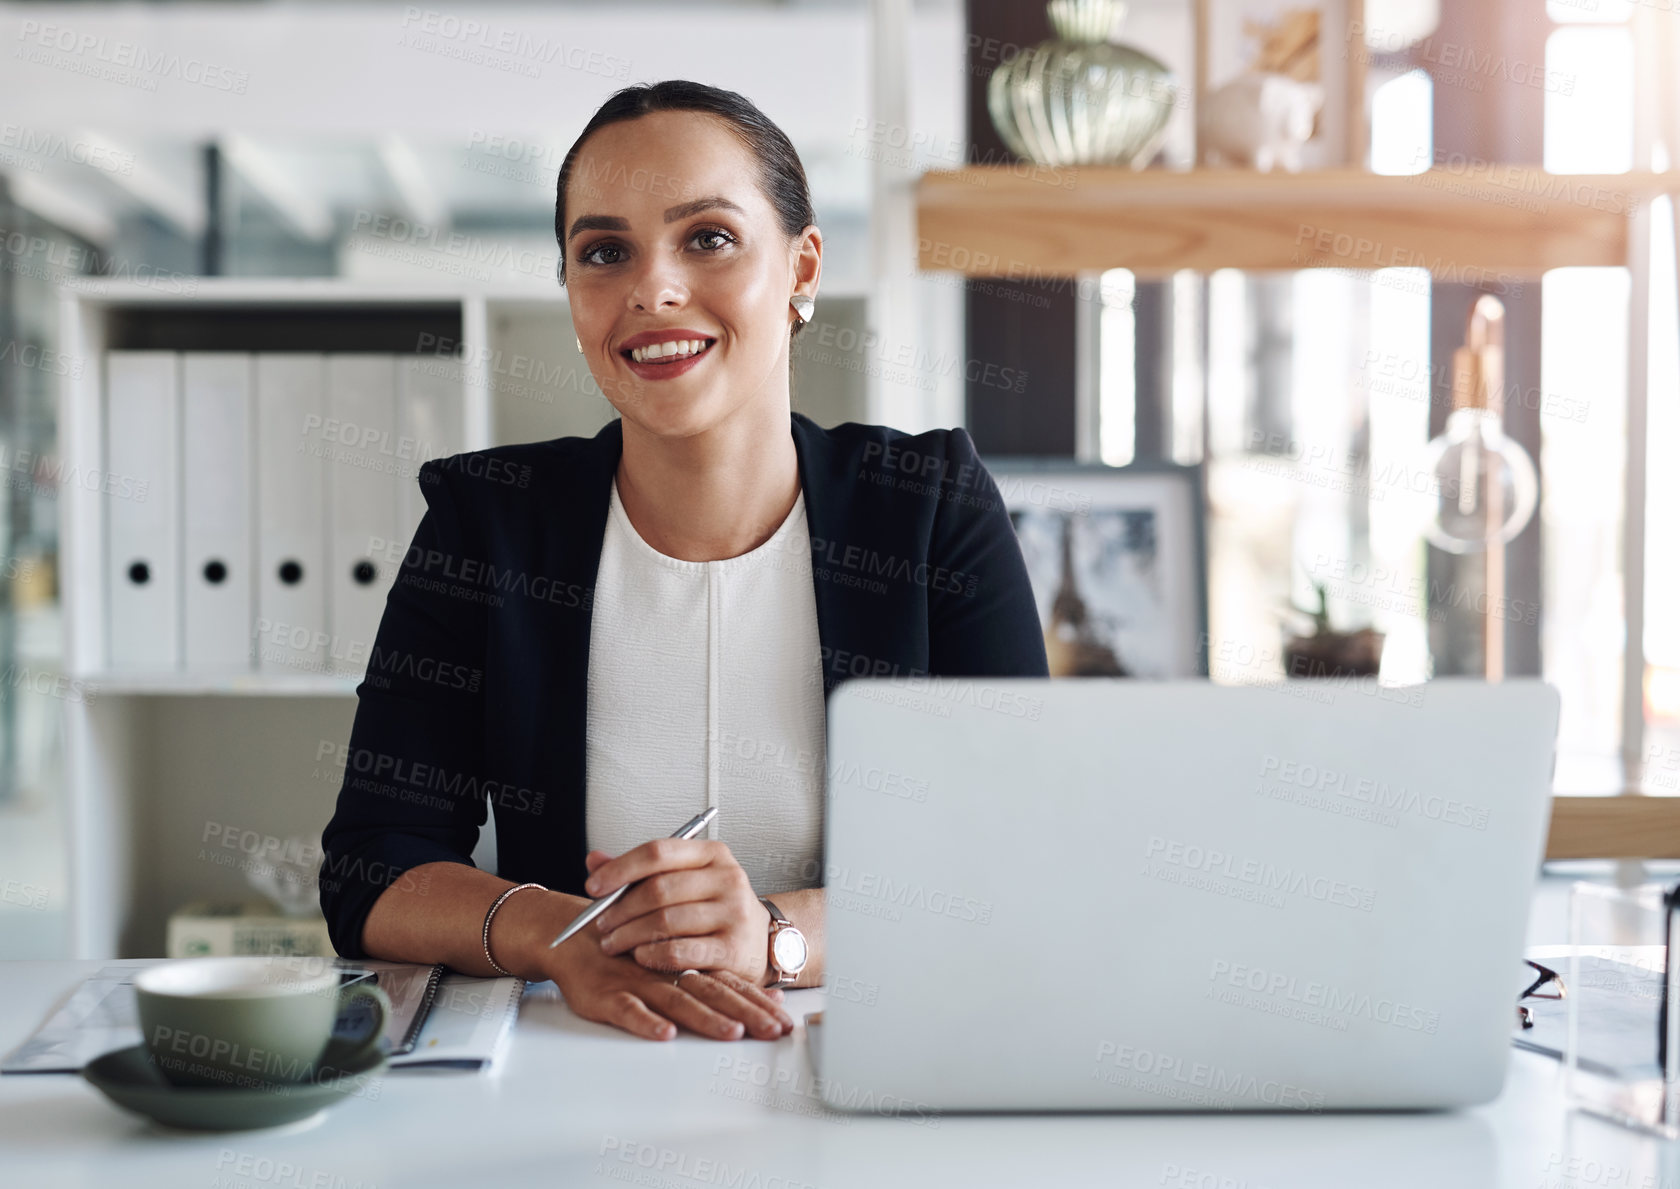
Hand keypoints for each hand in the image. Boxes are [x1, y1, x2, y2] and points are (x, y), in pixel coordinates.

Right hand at [550, 928, 791, 1042]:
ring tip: (731, 1032)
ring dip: (705, 1018)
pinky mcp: (607, 995)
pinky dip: (646, 1022)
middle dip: (745, 1013)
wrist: (572, 940)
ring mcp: (638, 984)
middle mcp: (667, 973)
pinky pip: (629, 1009)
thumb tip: (768, 997)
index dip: (756, 1001)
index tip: (783, 1019)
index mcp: (684, 964)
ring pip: (676, 1000)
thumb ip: (712, 978)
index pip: (728, 983)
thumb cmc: (624, 954)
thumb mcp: (668, 963)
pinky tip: (665, 1033)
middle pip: (712, 991)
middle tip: (772, 1030)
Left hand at [584, 839, 768, 983]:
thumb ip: (639, 871)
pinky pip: (680, 951)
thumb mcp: (683, 880)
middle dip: (620, 909)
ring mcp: (734, 913)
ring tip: (613, 943)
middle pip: (659, 889)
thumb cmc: (714, 909)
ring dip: (629, 935)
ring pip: (666, 921)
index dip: (620, 869)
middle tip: (599, 925)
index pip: (659, 851)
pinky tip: (639, 957)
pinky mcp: (733, 948)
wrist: (761, 942)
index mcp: (712, 854)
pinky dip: (652, 955)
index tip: (593, 886)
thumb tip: (594, 860)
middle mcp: (728, 878)